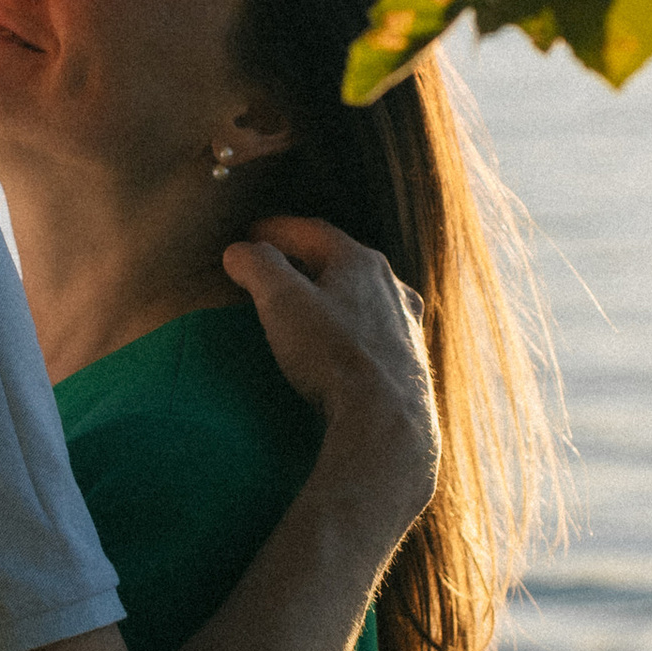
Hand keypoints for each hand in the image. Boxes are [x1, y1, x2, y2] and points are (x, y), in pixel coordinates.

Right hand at [223, 215, 438, 538]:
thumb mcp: (281, 302)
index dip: (278, 229)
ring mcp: (407, 326)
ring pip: (365, 298)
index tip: (252, 234)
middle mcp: (392, 287)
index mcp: (362, 262)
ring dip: (335, 296)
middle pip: (343, 262)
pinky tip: (342, 347)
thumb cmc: (331, 354)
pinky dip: (352, 330)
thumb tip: (239, 251)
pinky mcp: (411, 363)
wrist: (387, 420)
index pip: (314, 231)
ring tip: (309, 308)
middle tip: (276, 269)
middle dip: (308, 261)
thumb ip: (258, 267)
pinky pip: (376, 333)